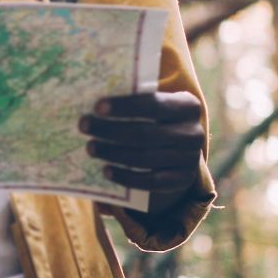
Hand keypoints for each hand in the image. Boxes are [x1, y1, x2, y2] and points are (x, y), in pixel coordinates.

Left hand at [81, 90, 204, 214]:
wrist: (178, 148)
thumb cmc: (155, 119)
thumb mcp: (151, 105)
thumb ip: (132, 101)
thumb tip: (92, 96)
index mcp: (187, 106)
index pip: (154, 104)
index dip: (125, 106)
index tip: (97, 107)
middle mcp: (193, 132)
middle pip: (145, 133)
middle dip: (110, 130)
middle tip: (84, 126)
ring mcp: (190, 158)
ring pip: (145, 158)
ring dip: (113, 153)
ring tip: (90, 147)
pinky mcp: (182, 180)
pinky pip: (151, 182)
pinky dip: (126, 177)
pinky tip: (106, 171)